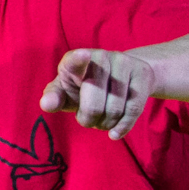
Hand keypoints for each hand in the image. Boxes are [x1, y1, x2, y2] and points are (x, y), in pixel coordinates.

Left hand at [40, 46, 157, 136]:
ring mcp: (123, 63)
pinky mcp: (142, 74)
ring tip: (102, 119)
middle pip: (94, 105)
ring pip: (115, 110)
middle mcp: (100, 56)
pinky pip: (134, 109)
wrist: (122, 75)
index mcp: (75, 59)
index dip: (78, 60)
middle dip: (88, 120)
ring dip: (105, 124)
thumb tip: (46, 104)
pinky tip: (115, 133)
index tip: (83, 56)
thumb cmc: (83, 86)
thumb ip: (54, 97)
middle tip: (87, 119)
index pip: (75, 61)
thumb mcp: (65, 90)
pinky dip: (123, 127)